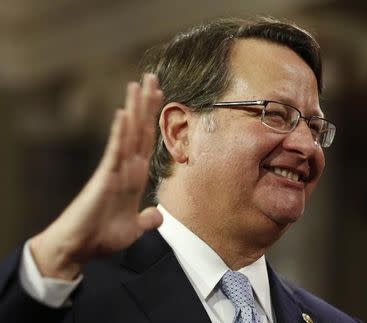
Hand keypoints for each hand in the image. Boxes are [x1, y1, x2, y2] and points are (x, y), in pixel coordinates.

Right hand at [30, 74, 163, 279]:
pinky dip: (120, 133)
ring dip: (134, 109)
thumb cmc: (101, 237)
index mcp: (134, 177)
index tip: (160, 97)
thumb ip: (146, 220)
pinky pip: (114, 152)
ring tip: (138, 83)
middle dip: (147, 104)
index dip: (154, 119)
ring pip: (128, 134)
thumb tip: (158, 215)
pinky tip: (123, 113)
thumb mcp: (132, 230)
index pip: (146, 141)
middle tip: (152, 76)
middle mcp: (126, 168)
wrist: (78, 249)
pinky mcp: (103, 178)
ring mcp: (114, 170)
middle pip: (140, 130)